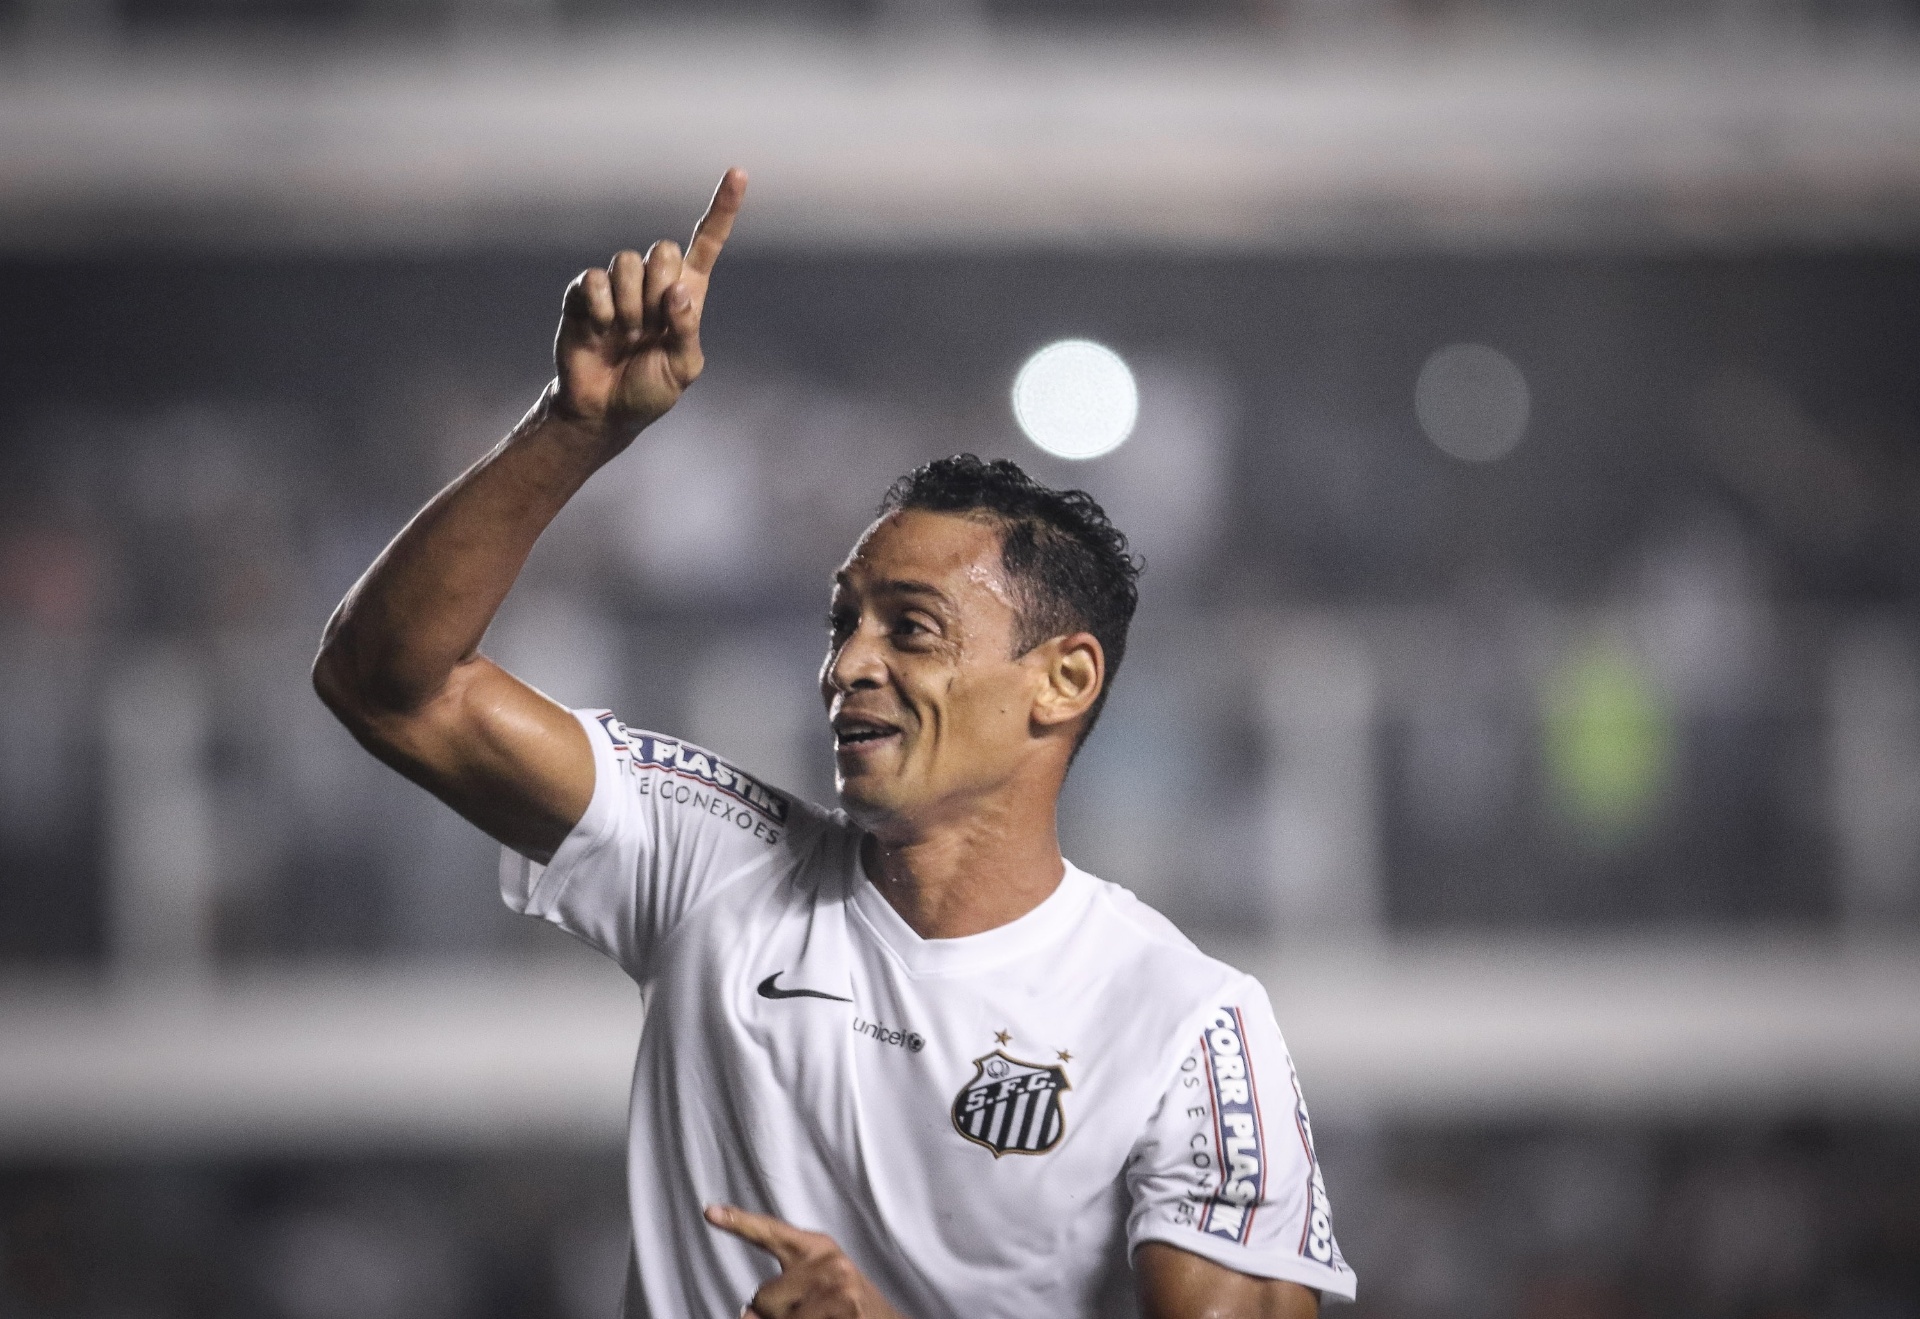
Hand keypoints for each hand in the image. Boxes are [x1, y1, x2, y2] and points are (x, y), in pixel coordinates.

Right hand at [550, 167, 746, 441]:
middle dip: (659, 287)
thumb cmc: (649, 389)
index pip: (708, 243)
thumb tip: (678, 291)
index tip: (739, 173)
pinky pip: (594, 279)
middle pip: (663, 249)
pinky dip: (602, 307)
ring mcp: (617, 286)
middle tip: (650, 326)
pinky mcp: (584, 294)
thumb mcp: (682, 369)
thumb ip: (686, 331)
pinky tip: (602, 330)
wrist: (603, 410)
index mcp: (686, 294)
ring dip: (630, 304)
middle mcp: (653, 283)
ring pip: (627, 261)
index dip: (722, 209)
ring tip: (626, 334)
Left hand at [704, 1204, 907, 1318]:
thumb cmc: (844, 1307)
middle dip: (775, 1314)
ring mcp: (837, 1287)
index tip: (710, 1211)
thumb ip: (779, 1293)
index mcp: (817, 1248)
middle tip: (808, 1313)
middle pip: (764, 1296)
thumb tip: (747, 1314)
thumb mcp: (814, 1289)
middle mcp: (827, 1262)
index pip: (771, 1232)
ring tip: (820, 1318)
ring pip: (777, 1317)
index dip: (739, 1222)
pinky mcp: (845, 1308)